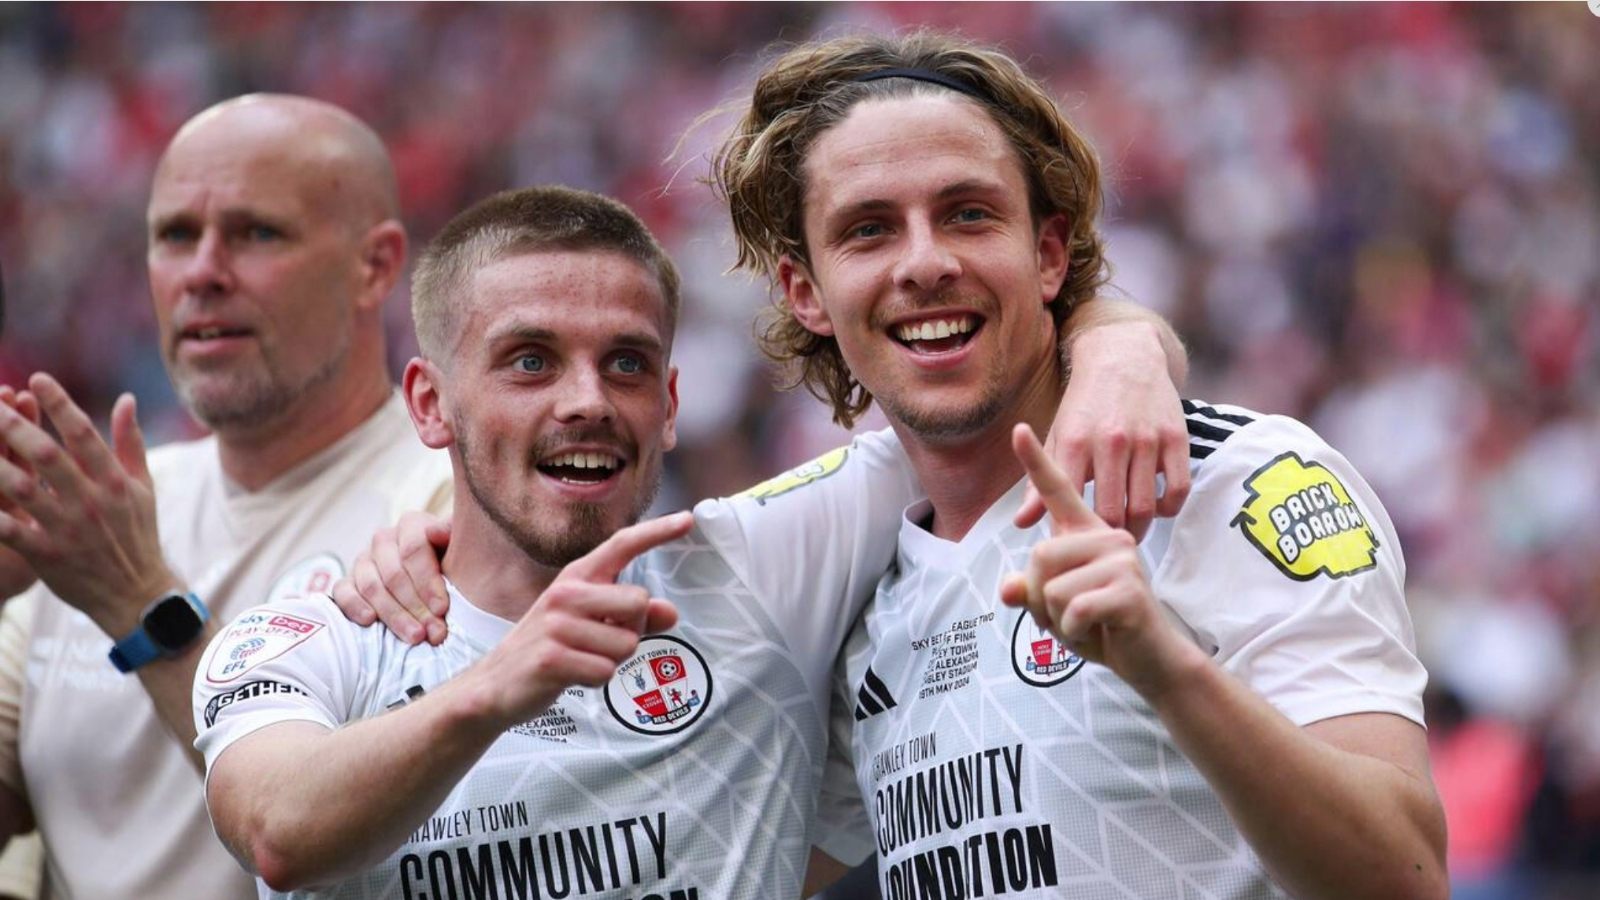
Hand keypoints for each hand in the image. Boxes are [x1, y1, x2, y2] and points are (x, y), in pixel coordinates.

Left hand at [0, 374, 176, 633]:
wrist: (137, 594)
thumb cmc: (138, 535)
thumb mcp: (143, 487)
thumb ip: (130, 442)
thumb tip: (126, 399)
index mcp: (114, 481)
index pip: (84, 433)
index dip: (60, 403)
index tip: (38, 378)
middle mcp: (91, 501)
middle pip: (47, 455)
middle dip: (15, 427)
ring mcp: (67, 529)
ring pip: (22, 489)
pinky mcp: (47, 555)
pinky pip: (10, 530)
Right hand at [331, 512, 451, 644]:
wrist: (438, 576)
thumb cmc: (454, 563)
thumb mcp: (462, 548)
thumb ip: (452, 537)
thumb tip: (436, 532)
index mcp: (412, 525)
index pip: (414, 550)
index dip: (428, 582)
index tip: (442, 609)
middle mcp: (385, 539)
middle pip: (394, 574)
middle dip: (416, 607)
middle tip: (434, 632)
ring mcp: (364, 560)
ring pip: (371, 586)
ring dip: (394, 615)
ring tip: (415, 636)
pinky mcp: (348, 581)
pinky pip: (342, 592)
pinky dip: (354, 606)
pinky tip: (370, 621)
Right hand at [470, 511, 692, 726]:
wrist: (495, 686)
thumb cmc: (550, 649)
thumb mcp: (590, 625)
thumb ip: (633, 617)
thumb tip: (671, 612)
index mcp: (576, 578)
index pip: (621, 545)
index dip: (657, 532)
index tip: (687, 519)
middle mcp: (565, 593)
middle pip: (639, 602)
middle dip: (631, 630)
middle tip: (600, 643)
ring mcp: (555, 625)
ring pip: (626, 644)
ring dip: (612, 660)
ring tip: (581, 660)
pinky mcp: (551, 658)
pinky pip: (605, 671)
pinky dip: (596, 680)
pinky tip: (571, 676)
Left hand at [1001, 425, 1200, 697]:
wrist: (1152, 656)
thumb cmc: (1101, 622)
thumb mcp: (1055, 605)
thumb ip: (1028, 590)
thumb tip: (1007, 589)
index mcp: (1088, 530)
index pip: (1058, 490)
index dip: (1036, 461)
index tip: (1018, 429)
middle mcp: (1108, 534)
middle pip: (1039, 555)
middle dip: (1040, 598)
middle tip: (1068, 613)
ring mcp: (1122, 558)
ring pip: (1051, 587)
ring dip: (1056, 619)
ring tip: (1085, 622)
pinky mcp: (1128, 588)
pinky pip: (1072, 609)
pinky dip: (1072, 632)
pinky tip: (1097, 631)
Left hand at [1016, 320, 1189, 538]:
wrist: (1123, 356)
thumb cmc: (1085, 405)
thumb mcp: (1058, 438)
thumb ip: (1038, 484)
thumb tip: (1021, 524)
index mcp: (1075, 443)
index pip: (1071, 505)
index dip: (1072, 534)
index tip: (1074, 544)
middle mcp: (1111, 441)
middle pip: (1112, 513)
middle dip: (1108, 538)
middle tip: (1106, 547)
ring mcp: (1147, 439)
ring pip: (1145, 507)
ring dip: (1139, 529)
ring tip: (1129, 533)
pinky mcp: (1176, 437)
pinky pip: (1178, 490)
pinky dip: (1168, 509)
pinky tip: (1157, 508)